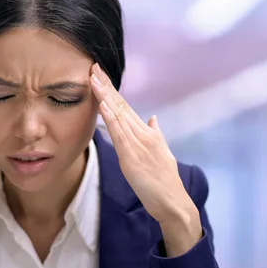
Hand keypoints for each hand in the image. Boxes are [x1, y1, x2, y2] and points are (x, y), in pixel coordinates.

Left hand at [89, 63, 201, 255]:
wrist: (173, 202)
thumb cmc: (165, 180)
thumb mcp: (161, 153)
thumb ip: (156, 134)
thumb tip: (153, 118)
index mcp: (147, 132)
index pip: (126, 106)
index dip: (112, 90)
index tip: (100, 74)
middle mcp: (143, 133)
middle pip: (121, 105)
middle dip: (106, 85)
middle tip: (93, 66)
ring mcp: (138, 144)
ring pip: (119, 115)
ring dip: (105, 96)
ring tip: (94, 78)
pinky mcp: (132, 157)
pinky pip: (120, 134)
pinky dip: (111, 118)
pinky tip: (103, 105)